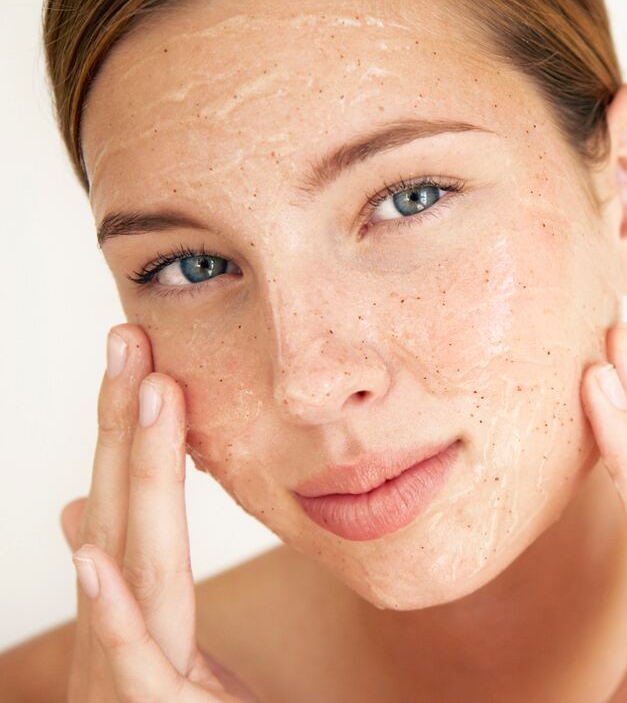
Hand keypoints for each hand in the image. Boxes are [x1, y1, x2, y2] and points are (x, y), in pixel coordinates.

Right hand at [58, 324, 256, 700]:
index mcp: (137, 624)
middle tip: (131, 337)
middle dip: (126, 429)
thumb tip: (81, 524)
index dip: (132, 437)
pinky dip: (112, 611)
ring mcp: (128, 685)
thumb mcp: (167, 662)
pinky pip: (136, 665)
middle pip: (125, 520)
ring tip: (139, 398)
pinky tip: (89, 550)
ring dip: (131, 482)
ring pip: (131, 572)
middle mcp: (122, 646)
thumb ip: (134, 599)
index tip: (141, 355)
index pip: (134, 513)